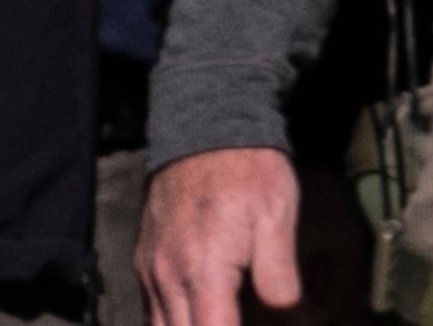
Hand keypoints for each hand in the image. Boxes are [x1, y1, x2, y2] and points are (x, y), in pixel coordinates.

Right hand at [141, 146, 301, 325]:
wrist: (206, 126)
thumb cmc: (248, 171)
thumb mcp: (277, 215)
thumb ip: (278, 271)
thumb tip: (288, 311)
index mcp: (204, 270)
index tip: (244, 323)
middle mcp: (168, 276)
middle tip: (233, 318)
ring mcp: (150, 269)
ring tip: (219, 317)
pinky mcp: (144, 260)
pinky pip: (150, 310)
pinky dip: (171, 322)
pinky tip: (196, 315)